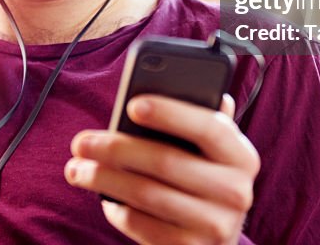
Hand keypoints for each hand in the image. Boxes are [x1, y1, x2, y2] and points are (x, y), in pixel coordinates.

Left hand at [66, 94, 259, 244]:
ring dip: (103, 178)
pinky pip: (141, 224)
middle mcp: (236, 192)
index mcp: (242, 156)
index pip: (209, 128)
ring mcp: (215, 225)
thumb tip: (172, 88)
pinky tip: (101, 196)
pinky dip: (115, 208)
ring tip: (76, 169)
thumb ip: (195, 120)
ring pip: (146, 194)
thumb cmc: (202, 178)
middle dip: (116, 148)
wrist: (214, 237)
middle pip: (166, 161)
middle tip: (82, 142)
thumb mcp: (207, 150)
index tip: (132, 104)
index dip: (170, 113)